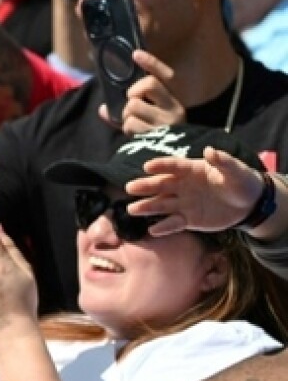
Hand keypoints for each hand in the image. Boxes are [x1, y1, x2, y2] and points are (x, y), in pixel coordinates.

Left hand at [97, 49, 185, 133]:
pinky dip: (126, 127)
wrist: (167, 164)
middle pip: (149, 84)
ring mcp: (168, 122)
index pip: (167, 75)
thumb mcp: (144, 120)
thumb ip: (125, 112)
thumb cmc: (153, 137)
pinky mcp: (159, 134)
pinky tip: (135, 134)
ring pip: (134, 105)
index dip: (152, 63)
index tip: (135, 54)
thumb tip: (102, 109)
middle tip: (131, 103)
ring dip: (126, 115)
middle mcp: (175, 108)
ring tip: (133, 124)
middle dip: (133, 93)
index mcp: (174, 100)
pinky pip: (131, 123)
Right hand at [125, 147, 265, 235]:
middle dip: (146, 186)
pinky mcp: (188, 219)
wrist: (249, 203)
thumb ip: (222, 161)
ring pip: (162, 204)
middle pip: (161, 185)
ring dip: (147, 207)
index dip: (161, 166)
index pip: (173, 166)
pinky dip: (164, 227)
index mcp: (192, 169)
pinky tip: (152, 230)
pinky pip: (174, 223)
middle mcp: (182, 185)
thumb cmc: (241, 181)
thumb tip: (210, 150)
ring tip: (133, 210)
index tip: (147, 167)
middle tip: (130, 188)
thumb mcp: (236, 170)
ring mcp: (184, 203)